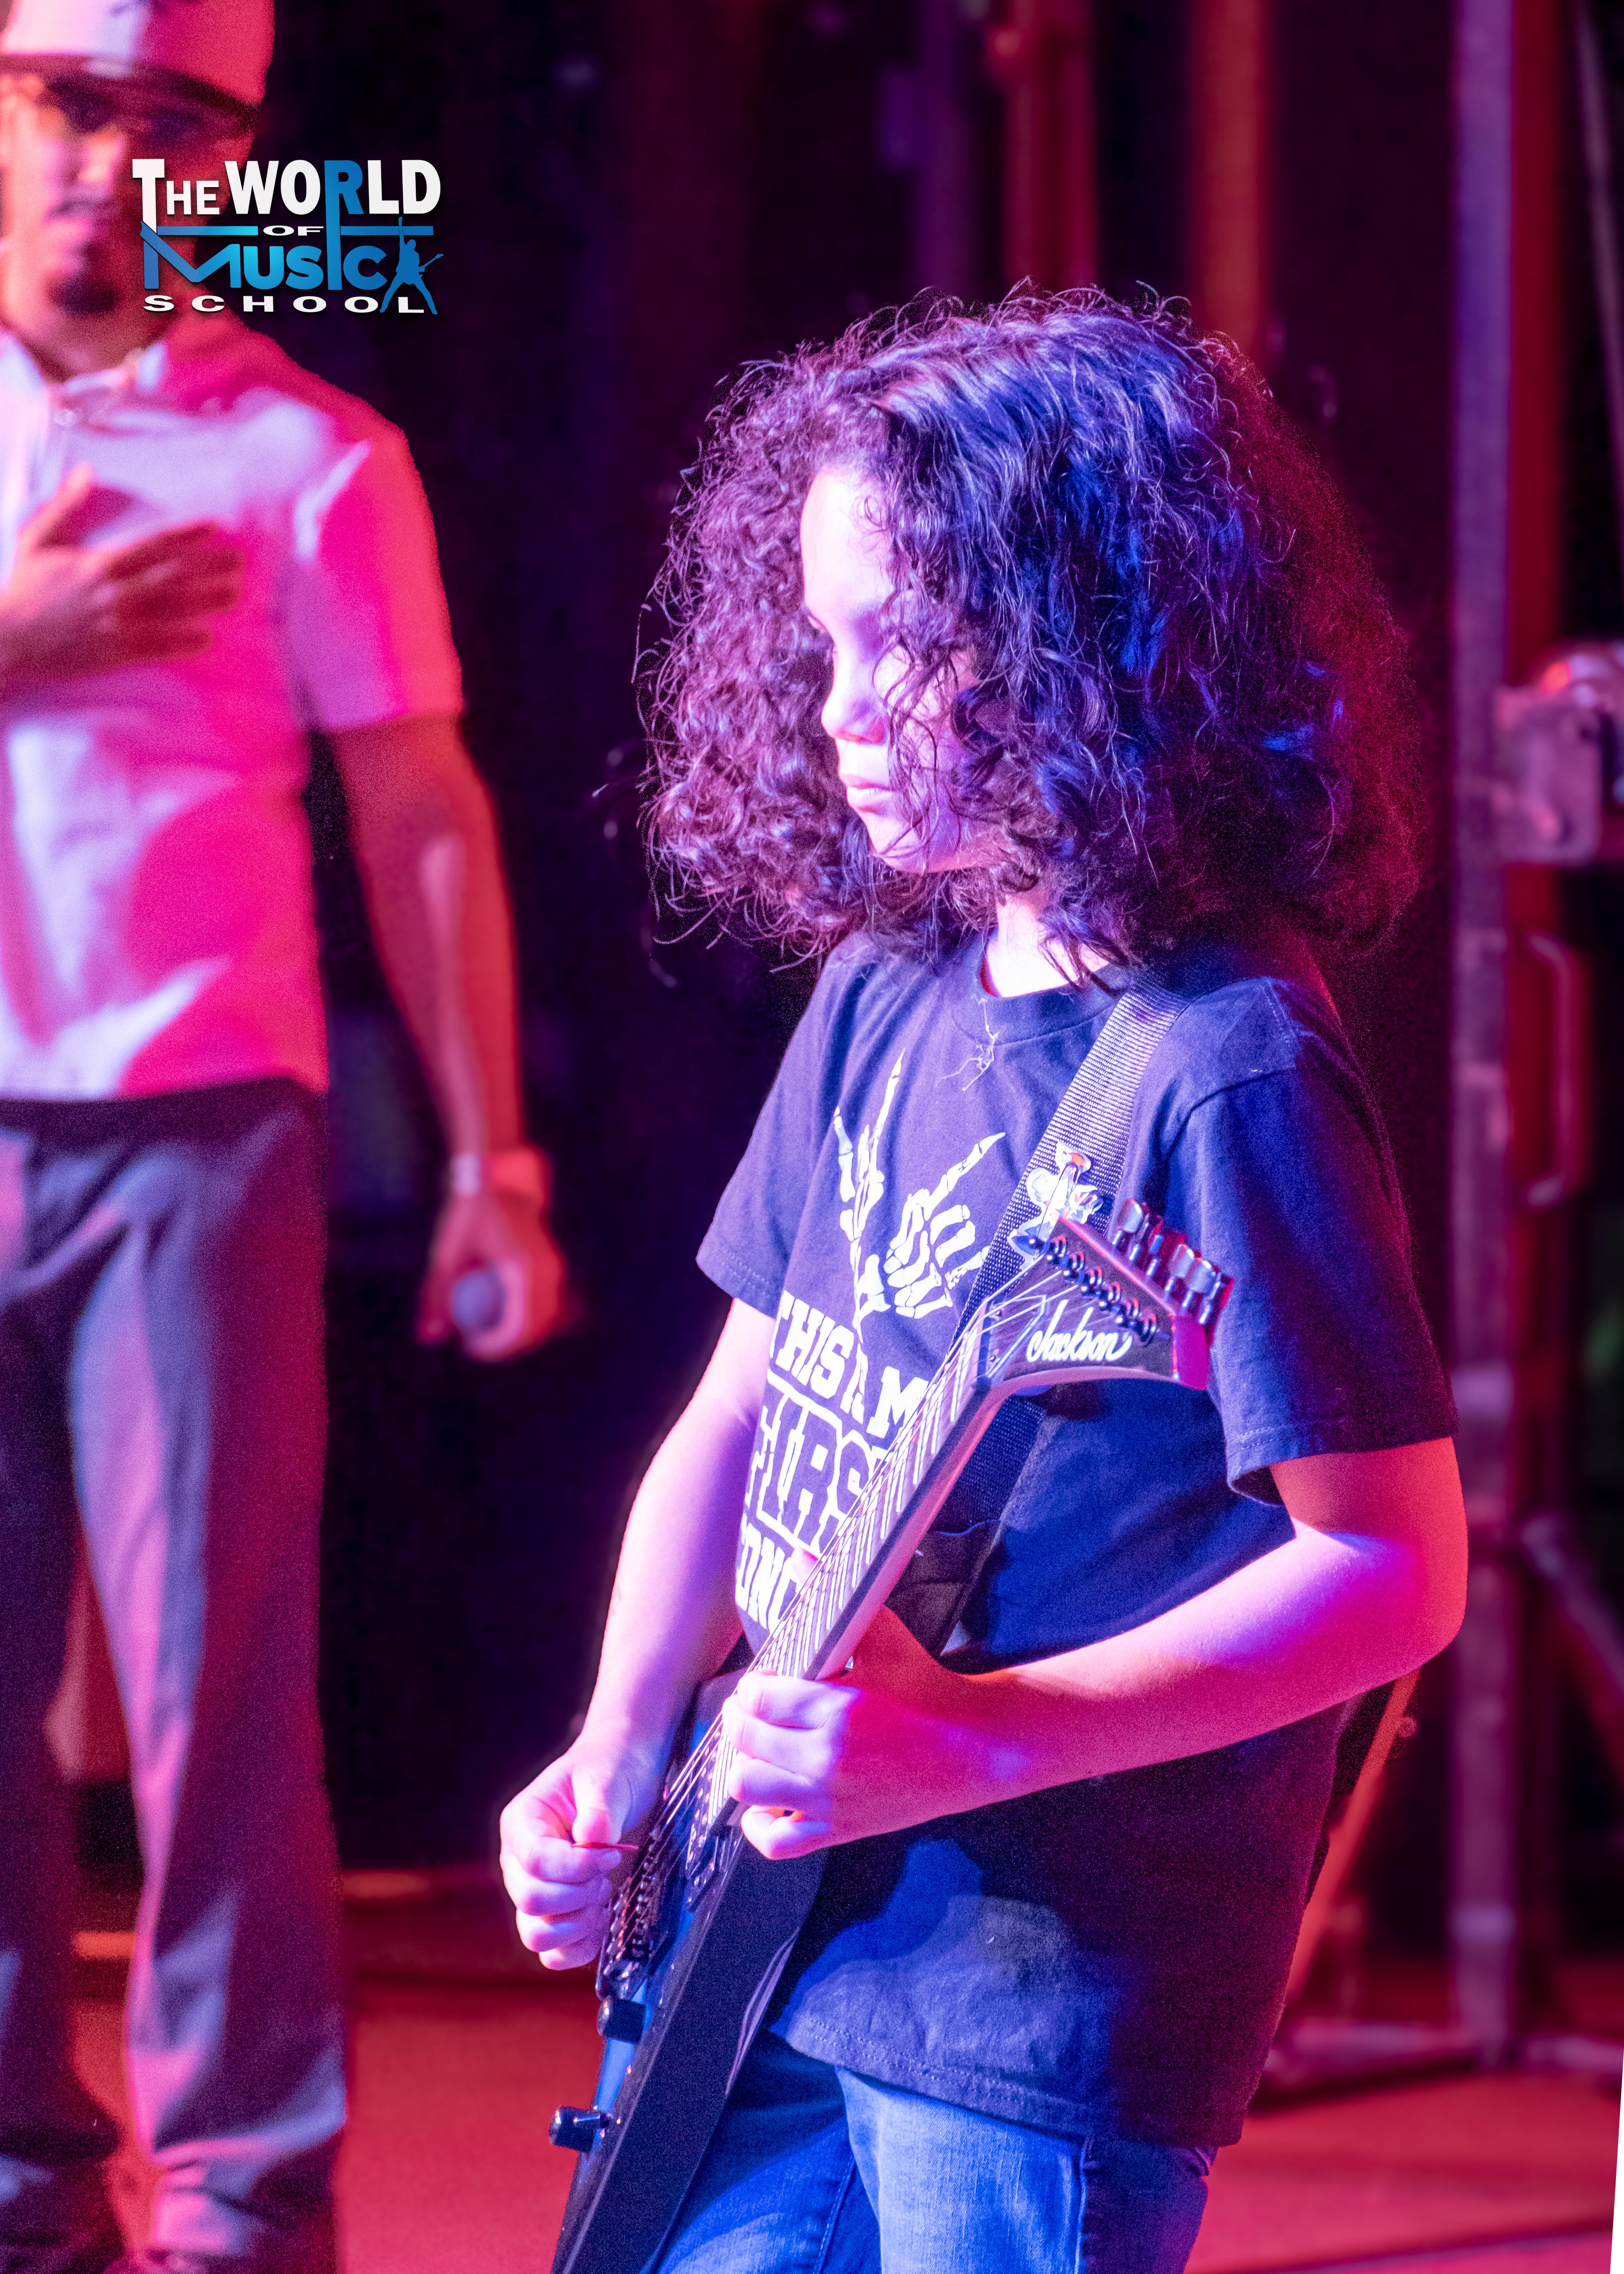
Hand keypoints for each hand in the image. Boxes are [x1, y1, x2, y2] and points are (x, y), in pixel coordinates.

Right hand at [0, 464, 243, 688]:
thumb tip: (85, 472)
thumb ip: (65, 506)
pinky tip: (208, 639)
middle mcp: (112, 592)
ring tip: (236, 596)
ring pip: (170, 611)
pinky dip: (182, 643)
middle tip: (241, 564)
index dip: (186, 535)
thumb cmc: (24, 586)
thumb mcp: (38, 539)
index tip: (214, 527)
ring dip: (205, 603)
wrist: (7, 637)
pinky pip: (155, 648)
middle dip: (208, 569)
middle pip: (171, 577)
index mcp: (98, 563)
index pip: (152, 544)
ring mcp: (115, 624)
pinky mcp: (114, 653)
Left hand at [417, 1183, 570, 1358]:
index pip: (519, 1327)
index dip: (495, 1347)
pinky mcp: (553, 1266)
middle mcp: (546, 1271)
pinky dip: (526, 1316)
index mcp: (522, 1270)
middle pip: (536, 1328)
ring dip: (518, 1331)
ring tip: (485, 1329)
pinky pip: (546, 1304)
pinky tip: (498, 1312)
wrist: (501, 1182)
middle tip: (476, 1344)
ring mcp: (554, 1268)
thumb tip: (430, 1339)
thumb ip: (437, 1298)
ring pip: (545, 1318)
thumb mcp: (445, 1256)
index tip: (469, 1346)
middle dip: (508, 1345)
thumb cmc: (468, 1216)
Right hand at [499, 1732, 666, 1970]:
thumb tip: (591, 1841)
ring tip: (603, 1895)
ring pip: (535, 1934)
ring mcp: (535, 1890)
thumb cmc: (611, 1768)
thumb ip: (599, 1811)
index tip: (610, 1854)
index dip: (577, 1866)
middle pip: (531, 1900)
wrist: (626, 1772)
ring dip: (577, 1924)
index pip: (535, 1860)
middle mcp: (519, 1862)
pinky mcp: (557, 1914)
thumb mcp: (607, 1778)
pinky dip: (579, 1947)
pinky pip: (552, 1953)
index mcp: (522, 1822)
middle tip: (607, 1873)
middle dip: (579, 1894)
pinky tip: (602, 1922)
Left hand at [721, 1609, 1021, 1859]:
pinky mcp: (839, 1829)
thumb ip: (834, 1602)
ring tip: (760, 1748)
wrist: (971, 1746)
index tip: (763, 1682)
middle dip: (742, 1720)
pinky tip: (766, 1803)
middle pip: (745, 1741)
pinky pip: (775, 1842)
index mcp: (833, 1709)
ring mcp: (829, 1799)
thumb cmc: (925, 1686)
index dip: (752, 1687)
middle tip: (756, 1709)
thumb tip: (799, 1558)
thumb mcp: (883, 1635)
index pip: (757, 1699)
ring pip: (748, 1788)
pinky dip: (758, 1825)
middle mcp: (824, 1759)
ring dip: (745, 1765)